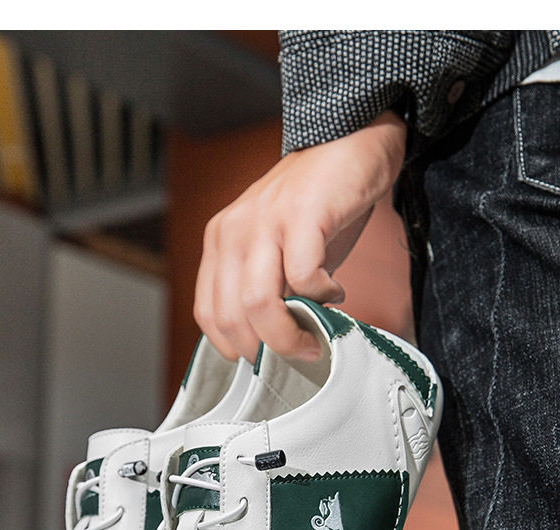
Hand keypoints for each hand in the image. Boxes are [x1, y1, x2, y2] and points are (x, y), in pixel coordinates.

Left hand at [194, 110, 406, 362]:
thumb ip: (266, 289)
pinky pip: (303, 276)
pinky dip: (322, 297)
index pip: (208, 314)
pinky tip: (336, 292)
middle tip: (299, 355)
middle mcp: (233, 232)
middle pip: (231, 316)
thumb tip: (270, 345)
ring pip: (257, 303)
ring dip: (289, 335)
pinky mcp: (302, 215)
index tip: (268, 359)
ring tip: (315, 338)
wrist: (350, 140)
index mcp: (220, 243)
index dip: (236, 347)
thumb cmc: (318, 207)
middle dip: (266, 351)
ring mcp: (265, 222)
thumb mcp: (276, 250)